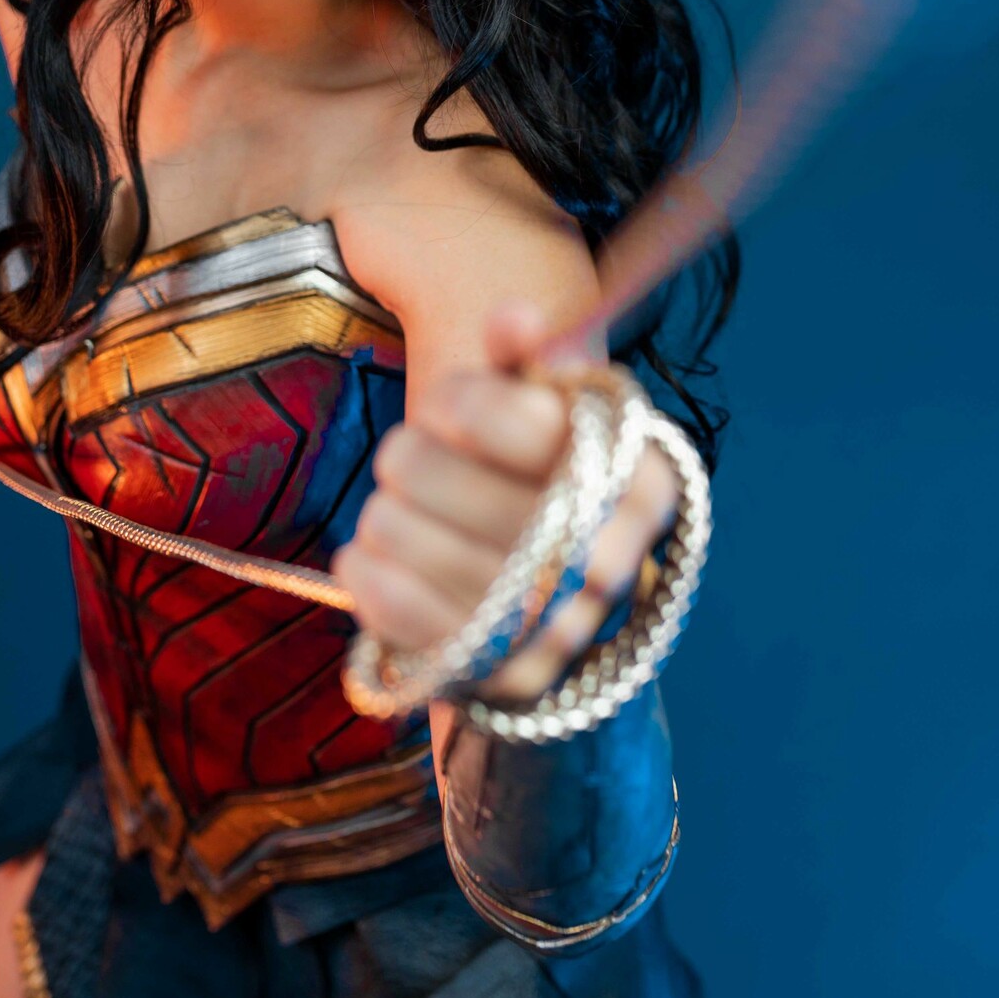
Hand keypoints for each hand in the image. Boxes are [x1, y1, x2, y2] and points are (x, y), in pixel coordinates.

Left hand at [331, 301, 679, 701]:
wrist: (557, 587)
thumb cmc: (541, 474)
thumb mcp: (545, 409)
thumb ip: (527, 360)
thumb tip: (514, 317)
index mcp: (637, 473)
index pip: (531, 425)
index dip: (464, 405)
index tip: (443, 404)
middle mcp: (614, 558)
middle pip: (478, 498)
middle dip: (415, 464)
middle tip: (401, 455)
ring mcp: (564, 629)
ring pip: (440, 563)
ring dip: (389, 522)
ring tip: (386, 508)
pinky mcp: (509, 680)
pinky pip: (422, 630)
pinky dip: (375, 586)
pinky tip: (361, 558)